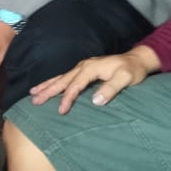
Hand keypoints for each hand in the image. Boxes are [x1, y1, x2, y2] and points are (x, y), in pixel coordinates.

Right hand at [29, 45, 159, 114]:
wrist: (137, 59)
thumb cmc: (132, 70)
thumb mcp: (125, 79)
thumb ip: (111, 89)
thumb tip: (95, 101)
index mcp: (91, 68)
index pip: (75, 85)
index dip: (67, 98)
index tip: (61, 110)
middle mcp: (83, 66)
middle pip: (62, 80)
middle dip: (47, 90)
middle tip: (34, 100)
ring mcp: (83, 66)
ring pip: (61, 77)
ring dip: (47, 85)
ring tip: (33, 92)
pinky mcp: (84, 69)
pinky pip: (66, 76)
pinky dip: (55, 81)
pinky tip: (48, 86)